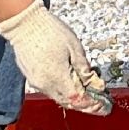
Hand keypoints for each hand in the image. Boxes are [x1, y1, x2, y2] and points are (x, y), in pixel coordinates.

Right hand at [0, 0, 113, 114]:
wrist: (24, 23)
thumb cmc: (50, 31)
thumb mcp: (74, 46)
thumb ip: (83, 67)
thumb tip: (93, 83)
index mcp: (58, 77)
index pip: (78, 99)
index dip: (92, 105)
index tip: (104, 105)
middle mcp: (45, 84)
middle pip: (68, 102)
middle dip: (85, 104)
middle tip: (99, 103)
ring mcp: (36, 82)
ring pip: (58, 97)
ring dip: (73, 98)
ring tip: (87, 93)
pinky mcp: (31, 78)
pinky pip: (49, 90)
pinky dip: (62, 90)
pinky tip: (71, 84)